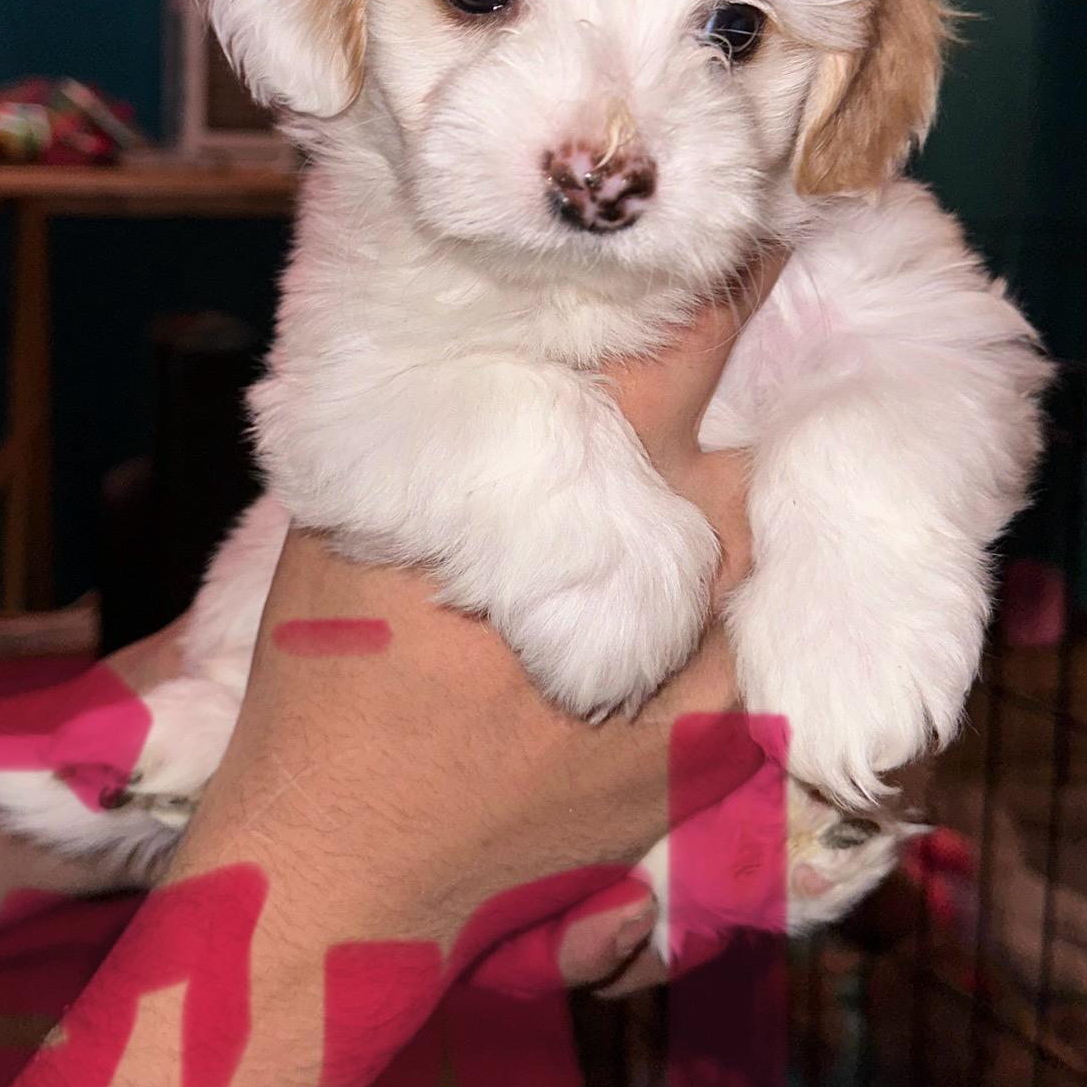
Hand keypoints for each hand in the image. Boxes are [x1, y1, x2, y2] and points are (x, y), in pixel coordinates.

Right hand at [169, 254, 782, 976]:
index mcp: (575, 476)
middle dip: (719, 417)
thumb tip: (489, 320)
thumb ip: (446, 416)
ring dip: (710, 526)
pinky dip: (710, 630)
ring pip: (746, 545)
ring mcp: (703, 660)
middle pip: (737, 447)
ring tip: (647, 535)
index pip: (692, 335)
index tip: (756, 229)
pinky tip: (652, 636)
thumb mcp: (359, 508)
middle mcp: (667, 555)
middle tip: (677, 415)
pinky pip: (744, 650)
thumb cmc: (330, 670)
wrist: (348, 856)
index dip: (733, 275)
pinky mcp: (714, 747)